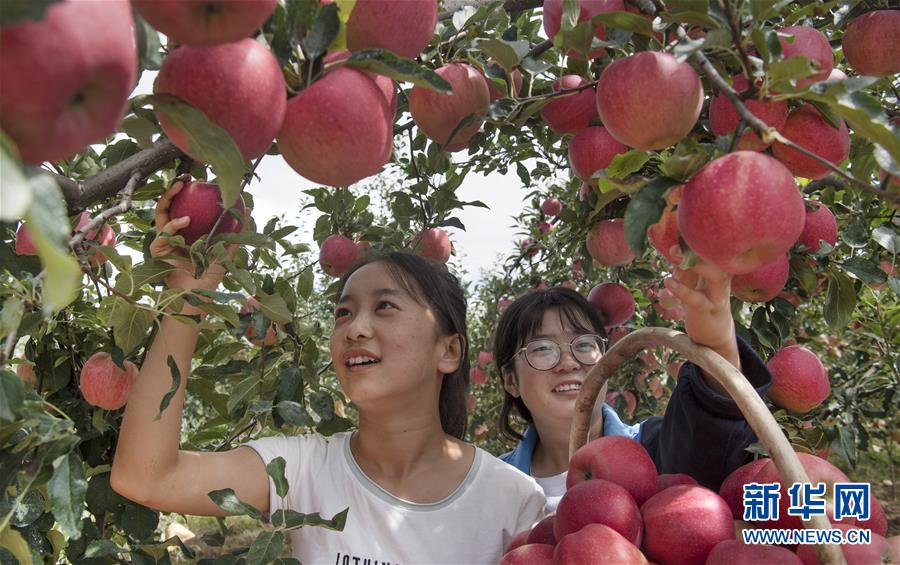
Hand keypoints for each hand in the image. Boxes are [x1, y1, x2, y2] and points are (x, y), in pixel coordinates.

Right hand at [150, 180, 238, 292]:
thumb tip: (248, 211)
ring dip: (169, 198)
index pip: (185, 207)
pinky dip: (174, 225)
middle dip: (174, 189)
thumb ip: (235, 234)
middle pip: (169, 205)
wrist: (197, 296)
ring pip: (161, 213)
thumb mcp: (225, 252)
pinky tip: (186, 221)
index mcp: (187, 232)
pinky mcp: (157, 249)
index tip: (201, 181)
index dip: (190, 193)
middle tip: (186, 177)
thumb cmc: (209, 277)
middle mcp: (174, 234)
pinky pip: (164, 232)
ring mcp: (164, 240)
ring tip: (180, 186)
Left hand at [662, 245, 740, 372]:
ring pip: (716, 277)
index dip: (700, 237)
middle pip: (721, 259)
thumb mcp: (691, 282)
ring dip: (697, 266)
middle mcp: (723, 279)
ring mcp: (718, 296)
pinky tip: (668, 282)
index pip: (714, 249)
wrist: (713, 333)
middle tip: (679, 241)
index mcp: (719, 269)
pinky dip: (682, 290)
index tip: (682, 226)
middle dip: (701, 248)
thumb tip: (673, 248)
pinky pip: (697, 300)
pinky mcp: (709, 312)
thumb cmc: (701, 301)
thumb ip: (683, 267)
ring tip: (676, 256)